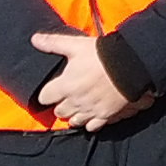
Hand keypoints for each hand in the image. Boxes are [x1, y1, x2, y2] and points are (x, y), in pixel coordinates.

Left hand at [29, 32, 149, 131]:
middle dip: (60, 105)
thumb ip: (53, 43)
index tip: (52, 89)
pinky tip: (92, 115)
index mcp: (64, 86)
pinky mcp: (105, 115)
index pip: (44, 98)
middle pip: (59, 112)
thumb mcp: (75, 45)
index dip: (47, 93)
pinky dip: (90, 123)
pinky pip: (92, 127)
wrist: (130, 64)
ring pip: (74, 121)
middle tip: (67, 96)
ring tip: (78, 106)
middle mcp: (74, 101)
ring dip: (73, 115)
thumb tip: (34, 39)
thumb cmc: (102, 54)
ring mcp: (90, 110)